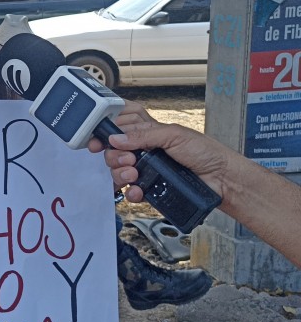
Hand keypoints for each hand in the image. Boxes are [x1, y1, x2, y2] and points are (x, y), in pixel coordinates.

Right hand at [105, 122, 227, 202]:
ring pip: (118, 172)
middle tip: (129, 159)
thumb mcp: (173, 135)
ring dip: (120, 173)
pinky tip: (138, 190)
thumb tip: (115, 138)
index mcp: (148, 132)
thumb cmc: (205, 152)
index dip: (106, 133)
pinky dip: (130, 192)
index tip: (98, 142)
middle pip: (114, 151)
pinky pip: (130, 192)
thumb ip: (143, 135)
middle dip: (115, 156)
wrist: (222, 180)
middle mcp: (144, 150)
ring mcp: (146, 170)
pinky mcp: (151, 189)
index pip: (119, 128)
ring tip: (134, 174)